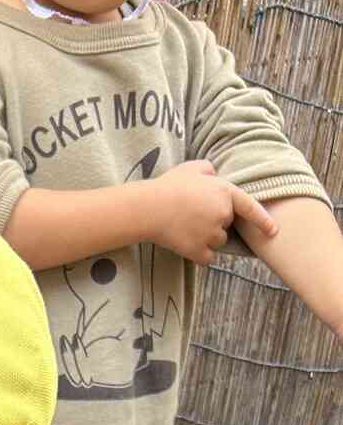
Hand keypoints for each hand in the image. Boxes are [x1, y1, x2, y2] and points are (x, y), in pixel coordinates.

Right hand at [147, 160, 276, 264]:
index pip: (250, 208)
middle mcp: (223, 214)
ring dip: (205, 239)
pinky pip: (206, 257)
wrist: (149, 208)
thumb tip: (213, 175)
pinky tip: (184, 243)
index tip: (274, 231)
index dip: (263, 220)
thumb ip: (208, 170)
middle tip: (191, 217)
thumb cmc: (169, 186)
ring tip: (184, 228)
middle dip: (214, 224)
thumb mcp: (192, 167)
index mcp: (225, 192)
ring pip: (216, 242)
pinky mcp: (198, 250)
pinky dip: (197, 253)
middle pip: (226, 226)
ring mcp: (211, 234)